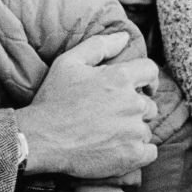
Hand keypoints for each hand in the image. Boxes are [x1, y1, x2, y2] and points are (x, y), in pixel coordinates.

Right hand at [17, 32, 158, 177]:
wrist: (41, 138)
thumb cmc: (53, 99)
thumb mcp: (69, 62)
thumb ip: (99, 45)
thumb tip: (124, 37)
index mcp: (120, 78)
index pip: (151, 71)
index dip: (148, 78)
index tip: (142, 87)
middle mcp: (132, 103)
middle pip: (149, 104)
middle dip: (135, 108)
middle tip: (114, 115)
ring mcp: (133, 131)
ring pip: (146, 129)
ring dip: (134, 131)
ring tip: (110, 134)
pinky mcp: (132, 155)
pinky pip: (150, 152)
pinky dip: (139, 151)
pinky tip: (120, 149)